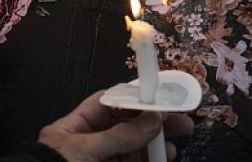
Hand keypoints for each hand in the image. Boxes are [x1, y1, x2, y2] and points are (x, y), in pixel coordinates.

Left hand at [39, 91, 192, 161]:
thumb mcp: (85, 150)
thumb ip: (119, 136)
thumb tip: (150, 119)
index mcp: (74, 128)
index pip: (106, 104)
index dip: (131, 98)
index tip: (156, 96)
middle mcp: (89, 143)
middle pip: (125, 126)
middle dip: (151, 122)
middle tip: (178, 119)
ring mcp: (101, 161)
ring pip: (133, 148)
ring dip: (155, 144)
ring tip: (172, 143)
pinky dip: (150, 160)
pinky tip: (164, 157)